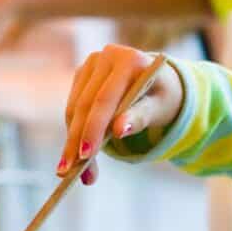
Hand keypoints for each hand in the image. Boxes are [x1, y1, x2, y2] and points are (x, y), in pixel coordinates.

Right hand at [58, 44, 182, 185]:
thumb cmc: (162, 97)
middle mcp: (105, 57)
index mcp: (128, 60)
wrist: (158, 81)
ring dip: (71, 142)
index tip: (85, 157)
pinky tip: (73, 155)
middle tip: (69, 174)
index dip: (93, 129)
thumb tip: (120, 130)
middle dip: (77, 142)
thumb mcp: (159, 109)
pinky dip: (73, 133)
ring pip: (74, 109)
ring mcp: (90, 64)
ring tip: (70, 171)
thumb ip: (141, 117)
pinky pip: (73, 108)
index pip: (104, 100)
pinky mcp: (81, 76)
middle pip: (85, 106)